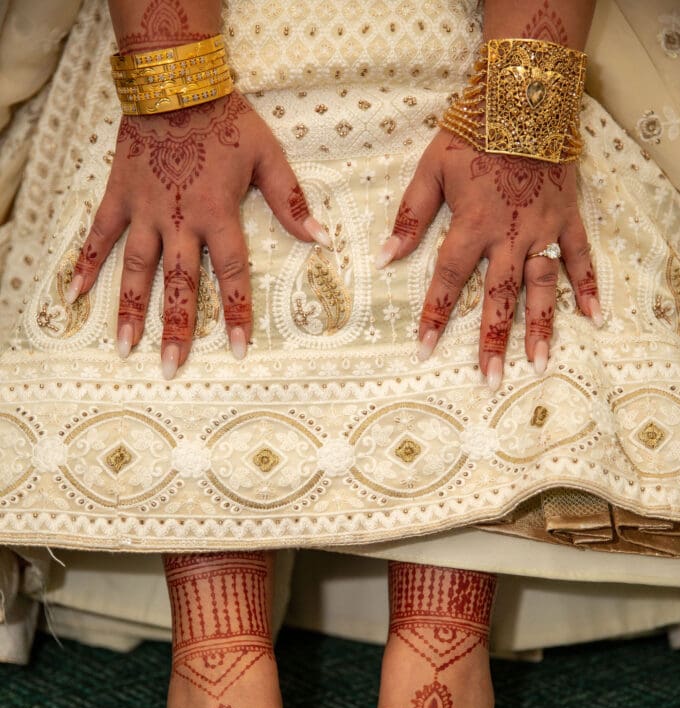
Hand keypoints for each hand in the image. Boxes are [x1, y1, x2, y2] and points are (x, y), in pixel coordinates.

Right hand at [67, 91, 328, 378]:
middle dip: (177, 329)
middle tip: (172, 367)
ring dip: (131, 309)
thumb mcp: (267, 155)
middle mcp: (179, 221)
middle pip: (179, 284)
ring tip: (125, 347)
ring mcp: (144, 211)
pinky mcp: (119, 197)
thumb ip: (291, 201)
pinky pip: (99, 235)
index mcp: (217, 215)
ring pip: (136, 269)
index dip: (236, 314)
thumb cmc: (225, 120)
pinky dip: (85, 263)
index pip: (231, 274)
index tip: (238, 350)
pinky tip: (74, 295)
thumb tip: (320, 238)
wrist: (175, 82)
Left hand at [378, 130, 601, 388]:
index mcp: (472, 223)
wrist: (524, 96)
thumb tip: (384, 257)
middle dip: (494, 340)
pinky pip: (581, 258)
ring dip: (541, 327)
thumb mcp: (431, 168)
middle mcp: (510, 234)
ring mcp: (544, 228)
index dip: (434, 315)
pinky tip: (593, 318)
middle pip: (501, 296)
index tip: (424, 349)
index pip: (449, 279)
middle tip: (491, 378)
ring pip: (543, 286)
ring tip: (538, 364)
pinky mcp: (568, 218)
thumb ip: (410, 216)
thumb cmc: (473, 131)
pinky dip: (589, 287)